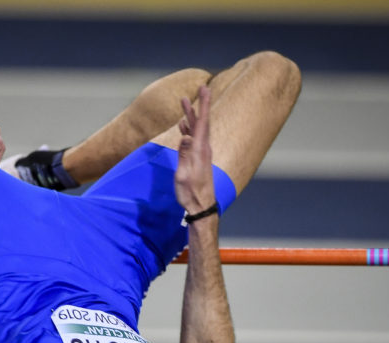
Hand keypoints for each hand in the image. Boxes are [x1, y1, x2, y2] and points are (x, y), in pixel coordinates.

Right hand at [173, 86, 215, 214]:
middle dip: (199, 105)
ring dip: (191, 116)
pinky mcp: (198, 159)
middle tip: (200, 88)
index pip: (202, 122)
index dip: (203, 104)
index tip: (205, 89)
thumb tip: (185, 136)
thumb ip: (184, 155)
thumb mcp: (184, 175)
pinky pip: (193, 139)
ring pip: (197, 130)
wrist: (201, 207)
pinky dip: (188, 129)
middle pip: (201, 122)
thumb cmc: (190, 193)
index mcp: (200, 150)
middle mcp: (203, 149)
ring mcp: (201, 154)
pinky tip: (183, 126)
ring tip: (185, 103)